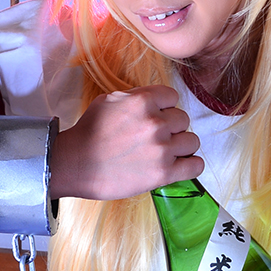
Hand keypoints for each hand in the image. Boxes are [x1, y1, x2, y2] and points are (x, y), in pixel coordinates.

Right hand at [48, 87, 204, 200]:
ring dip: (181, 147)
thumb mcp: (109, 101)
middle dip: (172, 128)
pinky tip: (180, 166)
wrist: (75, 164)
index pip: (173, 97)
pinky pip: (195, 166)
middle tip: (155, 139)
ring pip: (192, 141)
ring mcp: (162, 148)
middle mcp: (156, 123)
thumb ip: (136, 98)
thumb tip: (155, 100)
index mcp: (143, 101)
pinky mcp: (164, 173)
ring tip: (165, 153)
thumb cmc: (88, 134)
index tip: (155, 118)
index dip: (164, 108)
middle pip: (184, 120)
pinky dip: (191, 166)